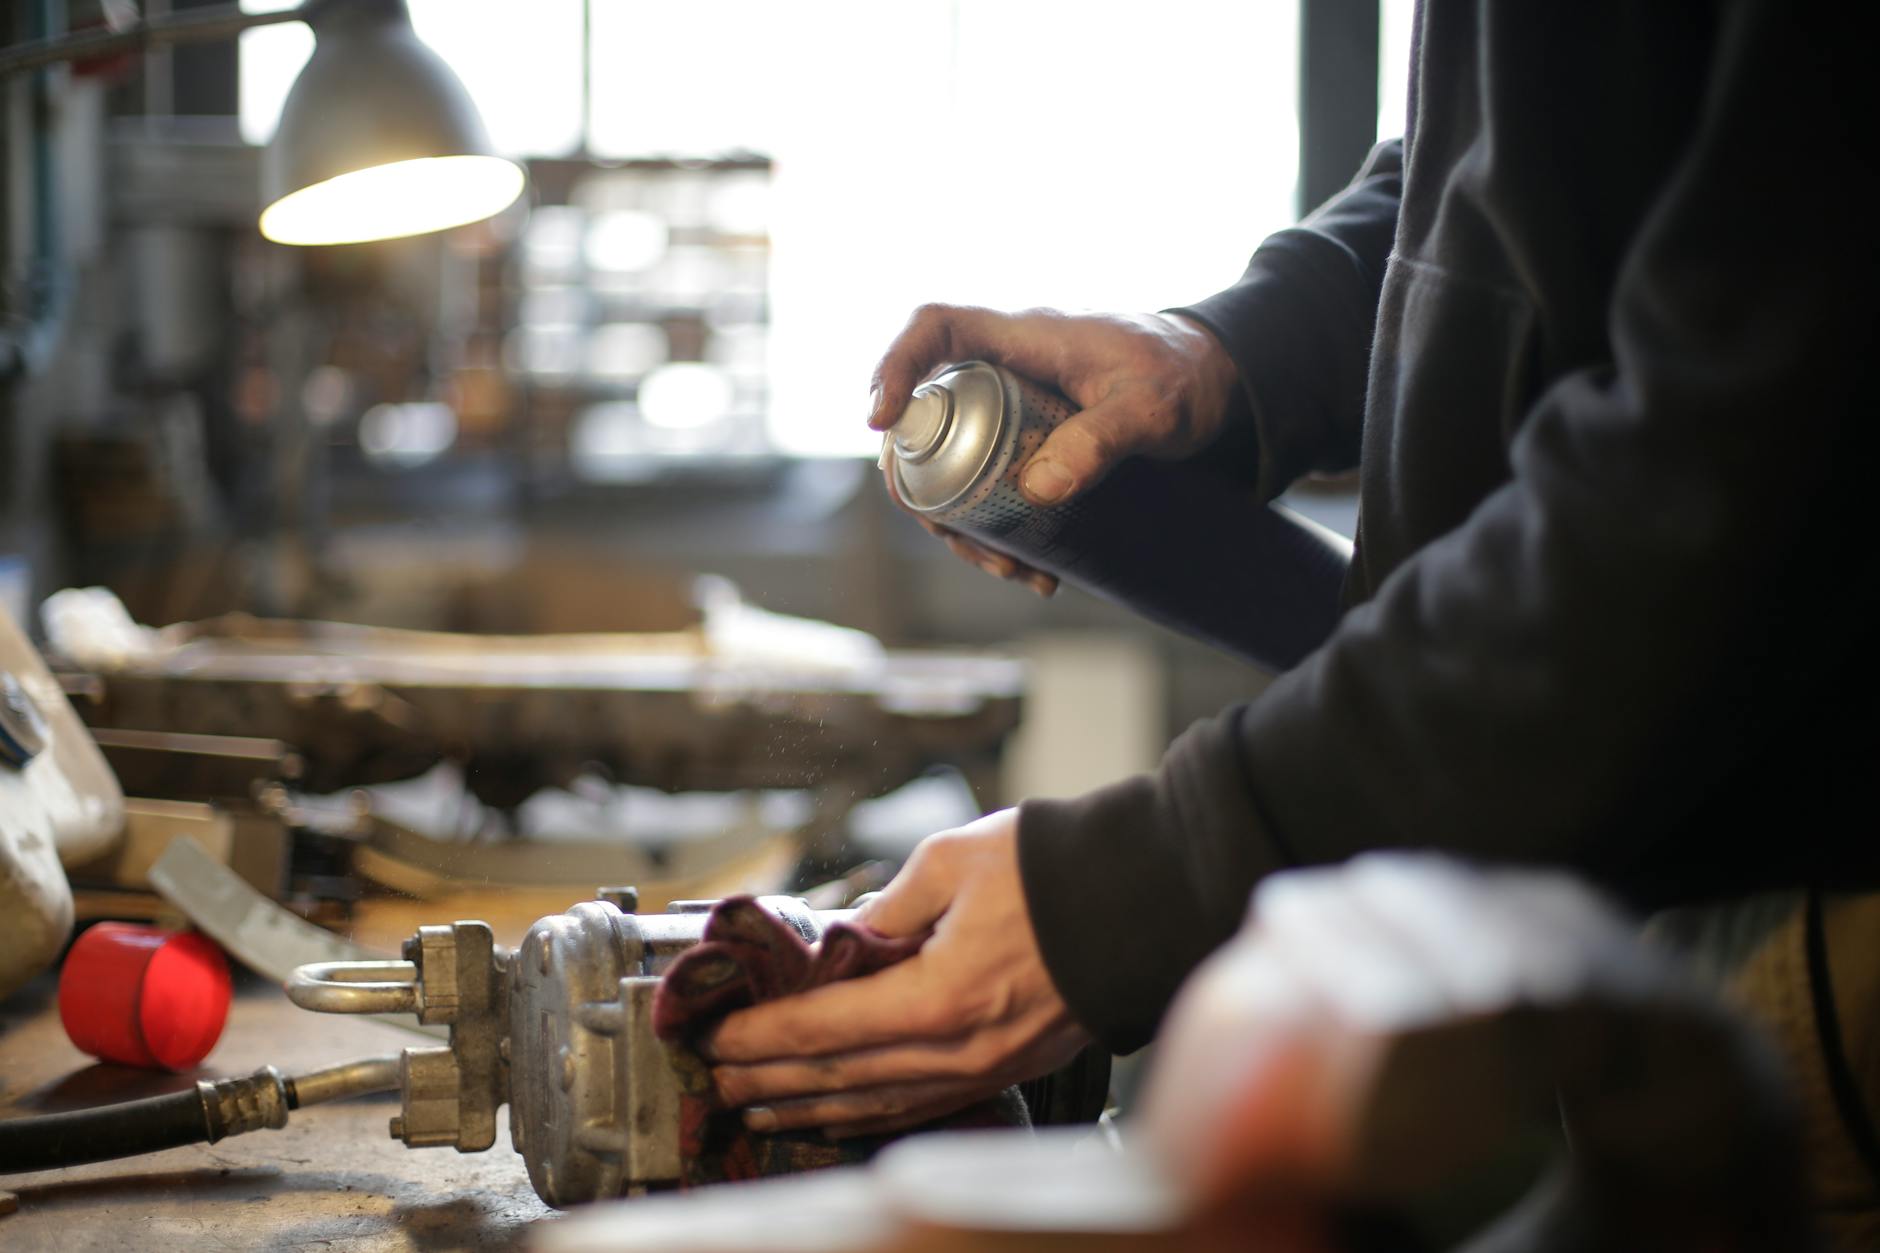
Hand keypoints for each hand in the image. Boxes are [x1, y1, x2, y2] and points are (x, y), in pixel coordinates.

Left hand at [706, 809, 1090, 1137]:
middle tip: (718, 1080)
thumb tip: (844, 935)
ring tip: (760, 1108)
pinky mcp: (1006, 1068)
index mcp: (936, 996)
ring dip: (811, 1105)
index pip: (824, 1027)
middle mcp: (956, 1049)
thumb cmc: (1052, 872)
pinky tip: (840, 1114)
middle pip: (841, 1076)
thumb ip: (885, 905)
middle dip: (771, 1079)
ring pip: (877, 1103)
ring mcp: (984, 1068)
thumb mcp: (951, 861)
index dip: (762, 1035)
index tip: (717, 1038)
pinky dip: (869, 1113)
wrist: (1140, 900)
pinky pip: (920, 1104)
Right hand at [870, 305, 1240, 596]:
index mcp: (1022, 338)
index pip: (935, 327)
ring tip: (1009, 569)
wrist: (1217, 383)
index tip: (881, 420)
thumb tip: (1037, 490)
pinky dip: (995, 527)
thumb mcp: (1151, 410)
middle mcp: (1003, 369)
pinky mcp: (1026, 441)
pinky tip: (1031, 569)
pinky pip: (987, 481)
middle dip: (924, 484)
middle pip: (926, 415)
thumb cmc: (1185, 376)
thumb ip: (1102, 441)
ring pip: (951, 460)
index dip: (895, 366)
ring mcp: (1010, 407)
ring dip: (961, 521)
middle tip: (956, 538)